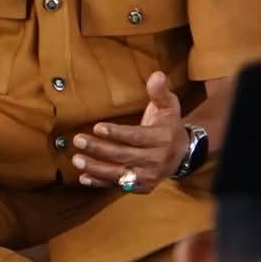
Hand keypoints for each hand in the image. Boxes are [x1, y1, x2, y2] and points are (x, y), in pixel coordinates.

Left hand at [73, 72, 188, 192]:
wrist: (183, 154)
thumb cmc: (170, 126)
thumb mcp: (169, 107)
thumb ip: (160, 92)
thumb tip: (157, 75)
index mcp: (162, 139)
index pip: (136, 137)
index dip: (116, 133)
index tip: (98, 127)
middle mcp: (156, 160)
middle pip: (123, 155)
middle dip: (99, 149)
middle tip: (78, 140)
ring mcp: (149, 176)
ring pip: (118, 173)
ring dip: (95, 167)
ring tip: (76, 159)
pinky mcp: (141, 187)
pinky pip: (118, 186)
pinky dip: (100, 183)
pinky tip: (84, 177)